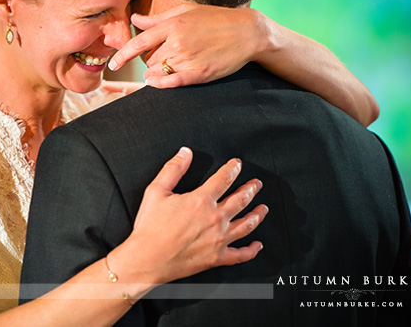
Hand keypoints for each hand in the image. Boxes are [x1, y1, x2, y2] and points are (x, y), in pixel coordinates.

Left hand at [108, 5, 270, 87]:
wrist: (248, 32)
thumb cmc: (215, 19)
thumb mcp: (186, 11)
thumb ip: (158, 18)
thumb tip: (135, 19)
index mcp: (173, 25)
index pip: (139, 42)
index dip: (122, 55)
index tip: (113, 64)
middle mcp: (178, 42)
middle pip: (148, 60)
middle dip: (150, 61)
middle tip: (165, 56)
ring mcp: (188, 58)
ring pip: (158, 72)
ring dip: (158, 72)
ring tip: (174, 64)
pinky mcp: (200, 74)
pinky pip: (171, 83)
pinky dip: (162, 83)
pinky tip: (158, 82)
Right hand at [127, 147, 266, 284]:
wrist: (147, 259)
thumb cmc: (150, 227)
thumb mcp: (156, 191)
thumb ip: (173, 169)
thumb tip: (185, 152)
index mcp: (201, 201)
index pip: (224, 179)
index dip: (232, 168)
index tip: (237, 164)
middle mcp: (215, 219)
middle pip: (240, 200)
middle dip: (250, 189)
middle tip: (256, 184)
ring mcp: (218, 239)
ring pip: (246, 224)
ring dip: (257, 214)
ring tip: (263, 208)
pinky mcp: (217, 258)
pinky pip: (240, 254)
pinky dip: (252, 250)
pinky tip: (258, 245)